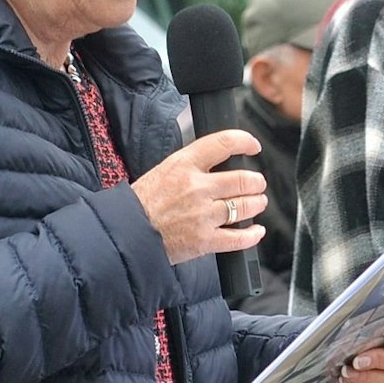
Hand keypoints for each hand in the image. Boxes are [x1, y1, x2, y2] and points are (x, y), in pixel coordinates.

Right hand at [129, 130, 267, 264]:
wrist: (127, 233)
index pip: (224, 143)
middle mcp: (197, 188)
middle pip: (242, 179)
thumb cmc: (142, 203)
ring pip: (244, 206)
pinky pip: (239, 238)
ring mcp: (202, 215)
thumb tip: (219, 161)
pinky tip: (256, 231)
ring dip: (257, 203)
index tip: (253, 146)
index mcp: (184, 165)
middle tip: (257, 183)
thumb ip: (192, 165)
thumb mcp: (164, 170)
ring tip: (257, 202)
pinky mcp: (204, 241)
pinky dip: (252, 235)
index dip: (245, 141)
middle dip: (256, 181)